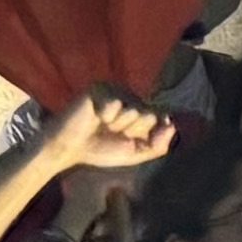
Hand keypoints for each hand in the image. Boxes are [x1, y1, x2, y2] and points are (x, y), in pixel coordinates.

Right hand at [42, 90, 182, 173]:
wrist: (69, 149)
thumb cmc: (101, 150)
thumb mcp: (136, 154)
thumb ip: (158, 145)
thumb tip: (172, 126)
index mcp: (141, 110)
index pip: (161, 120)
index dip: (147, 136)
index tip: (129, 141)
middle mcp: (131, 97)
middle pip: (149, 115)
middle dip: (132, 132)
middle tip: (111, 133)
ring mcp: (116, 91)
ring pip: (134, 111)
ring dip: (117, 126)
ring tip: (101, 126)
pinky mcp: (101, 88)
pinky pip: (116, 104)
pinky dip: (106, 118)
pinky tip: (95, 118)